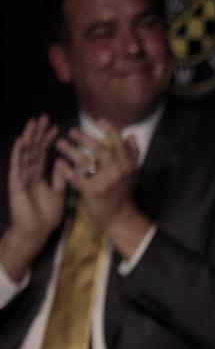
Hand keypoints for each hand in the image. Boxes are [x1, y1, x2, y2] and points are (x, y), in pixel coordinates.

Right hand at [1, 116, 66, 279]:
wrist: (36, 231)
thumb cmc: (47, 215)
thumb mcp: (59, 193)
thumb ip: (60, 177)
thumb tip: (62, 161)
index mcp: (39, 176)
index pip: (44, 153)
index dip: (48, 140)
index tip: (56, 126)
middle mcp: (29, 174)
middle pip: (34, 150)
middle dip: (38, 134)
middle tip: (43, 117)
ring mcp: (21, 178)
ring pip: (25, 154)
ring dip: (29, 138)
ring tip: (32, 123)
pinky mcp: (16, 184)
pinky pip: (17, 166)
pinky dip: (19, 153)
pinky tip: (21, 141)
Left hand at [54, 121, 151, 257]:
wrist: (120, 218)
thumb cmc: (123, 194)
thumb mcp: (132, 172)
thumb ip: (132, 153)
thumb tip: (131, 135)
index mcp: (128, 164)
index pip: (119, 142)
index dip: (109, 130)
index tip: (98, 120)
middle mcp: (119, 170)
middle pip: (101, 149)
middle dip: (85, 138)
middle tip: (71, 131)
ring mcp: (106, 181)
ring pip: (87, 161)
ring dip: (71, 151)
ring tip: (59, 144)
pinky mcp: (93, 192)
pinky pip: (76, 178)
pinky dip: (65, 170)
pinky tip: (58, 164)